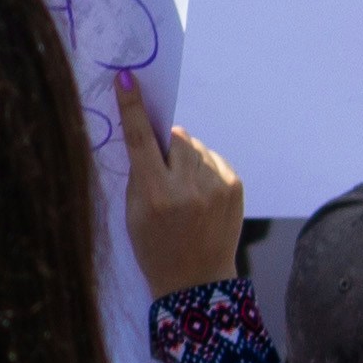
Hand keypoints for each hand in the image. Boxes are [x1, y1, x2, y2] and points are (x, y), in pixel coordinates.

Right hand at [120, 78, 245, 296]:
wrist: (197, 284)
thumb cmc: (155, 248)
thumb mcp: (133, 215)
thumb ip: (139, 174)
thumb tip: (148, 134)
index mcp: (155, 194)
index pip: (140, 140)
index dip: (132, 107)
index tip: (128, 78)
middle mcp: (187, 187)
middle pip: (174, 137)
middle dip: (165, 147)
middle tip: (162, 173)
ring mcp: (215, 185)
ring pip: (194, 146)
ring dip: (185, 158)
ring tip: (184, 191)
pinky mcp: (234, 185)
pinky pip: (212, 158)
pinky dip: (203, 169)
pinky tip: (200, 196)